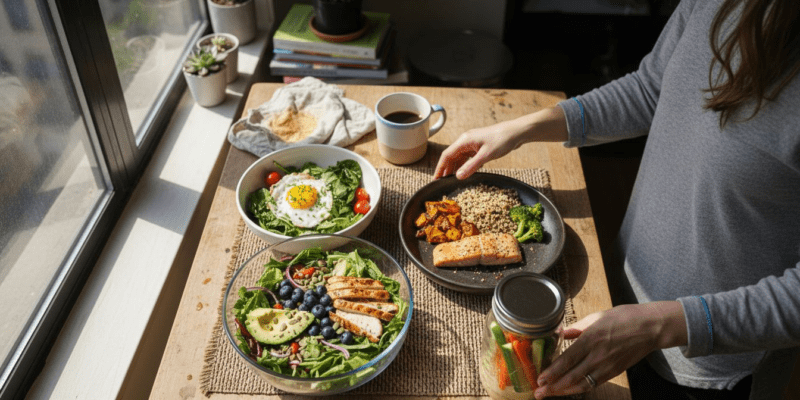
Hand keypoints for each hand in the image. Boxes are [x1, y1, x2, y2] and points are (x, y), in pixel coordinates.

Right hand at [433, 106, 567, 179]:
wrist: (516, 132)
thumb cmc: (502, 140)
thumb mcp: (486, 155)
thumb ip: (471, 166)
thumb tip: (458, 176)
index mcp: (464, 140)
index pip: (446, 155)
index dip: (440, 168)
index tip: (435, 179)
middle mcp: (466, 141)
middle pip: (451, 156)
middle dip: (445, 169)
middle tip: (441, 183)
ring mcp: (472, 143)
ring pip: (458, 157)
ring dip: (454, 168)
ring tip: (450, 180)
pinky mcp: (478, 147)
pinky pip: (467, 157)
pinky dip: (463, 165)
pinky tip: (463, 173)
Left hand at [534, 301, 686, 398]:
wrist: (651, 327)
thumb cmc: (624, 318)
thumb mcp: (596, 317)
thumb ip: (576, 328)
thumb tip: (560, 332)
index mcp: (591, 339)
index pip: (567, 360)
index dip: (552, 372)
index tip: (540, 378)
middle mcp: (598, 356)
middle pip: (571, 376)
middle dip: (553, 387)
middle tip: (539, 392)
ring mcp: (607, 366)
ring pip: (582, 384)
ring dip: (564, 391)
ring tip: (550, 394)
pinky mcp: (614, 372)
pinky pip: (593, 384)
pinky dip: (579, 388)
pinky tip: (569, 389)